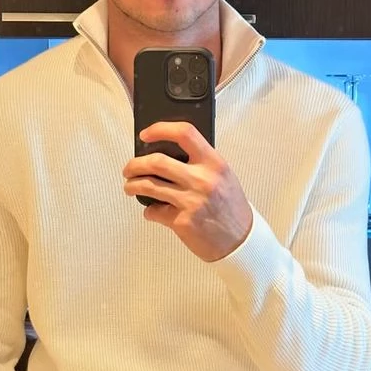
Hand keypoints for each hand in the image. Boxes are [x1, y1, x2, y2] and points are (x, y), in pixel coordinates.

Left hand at [122, 121, 252, 261]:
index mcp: (214, 163)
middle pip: (156, 162)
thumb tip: (166, 153)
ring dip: (133, 185)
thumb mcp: (223, 177)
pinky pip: (154, 211)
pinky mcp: (182, 222)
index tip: (145, 135)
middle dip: (134, 164)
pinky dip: (149, 211)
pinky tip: (153, 211)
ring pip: (149, 186)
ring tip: (130, 186)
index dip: (160, 129)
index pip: (185, 134)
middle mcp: (203, 180)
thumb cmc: (230, 207)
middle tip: (129, 169)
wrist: (241, 240)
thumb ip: (200, 163)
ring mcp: (191, 201)